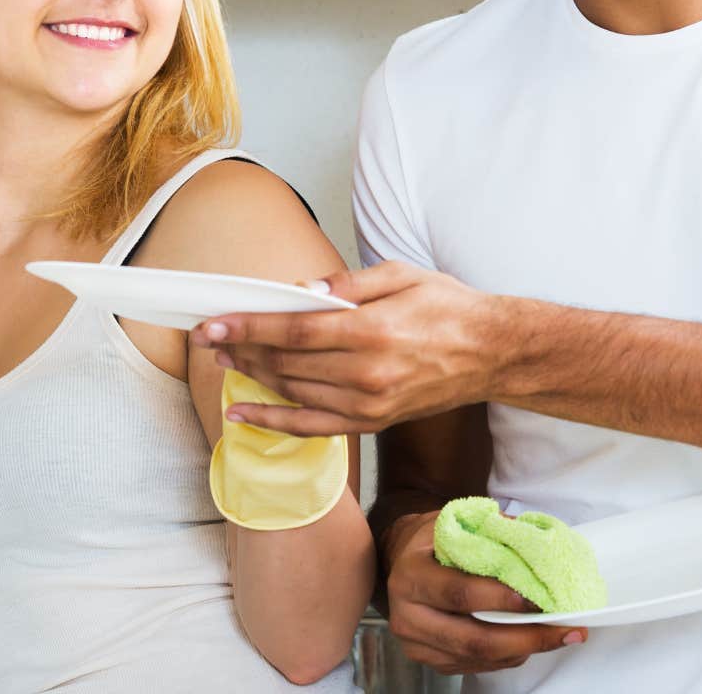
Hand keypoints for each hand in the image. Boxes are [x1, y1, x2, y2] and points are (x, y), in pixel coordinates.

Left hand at [192, 261, 506, 434]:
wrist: (492, 354)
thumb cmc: (448, 307)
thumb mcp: (402, 275)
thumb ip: (347, 284)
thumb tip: (299, 292)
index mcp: (374, 331)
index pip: (294, 331)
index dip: (248, 328)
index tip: (213, 324)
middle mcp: (368, 374)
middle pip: (287, 364)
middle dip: (241, 350)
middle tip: (209, 338)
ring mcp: (370, 404)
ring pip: (294, 393)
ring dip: (252, 379)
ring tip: (225, 361)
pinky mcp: (373, 421)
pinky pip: (313, 427)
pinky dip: (274, 423)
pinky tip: (243, 415)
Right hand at [383, 511, 585, 674]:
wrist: (400, 560)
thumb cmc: (432, 540)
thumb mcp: (456, 523)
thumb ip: (493, 531)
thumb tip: (537, 543)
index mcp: (411, 575)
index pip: (460, 593)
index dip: (501, 600)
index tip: (539, 600)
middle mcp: (407, 615)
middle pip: (473, 639)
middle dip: (525, 638)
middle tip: (564, 630)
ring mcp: (416, 643)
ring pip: (477, 658)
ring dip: (523, 650)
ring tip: (558, 636)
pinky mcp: (429, 660)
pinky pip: (475, 665)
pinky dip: (508, 656)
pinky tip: (529, 642)